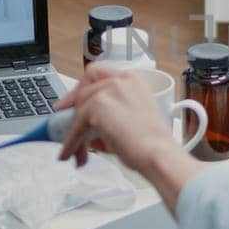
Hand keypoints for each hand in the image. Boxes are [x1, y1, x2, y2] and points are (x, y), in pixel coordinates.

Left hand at [53, 67, 202, 212]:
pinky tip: (72, 154)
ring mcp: (109, 90)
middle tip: (70, 134)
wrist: (158, 154)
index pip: (96, 74)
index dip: (79, 89)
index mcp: (132, 79)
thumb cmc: (152, 143)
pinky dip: (72, 142)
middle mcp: (121, 80)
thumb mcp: (130, 118)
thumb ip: (108, 114)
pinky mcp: (99, 106)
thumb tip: (83, 125)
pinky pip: (77, 125)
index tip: (70, 104)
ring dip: (74, 134)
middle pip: (83, 92)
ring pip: (79, 111)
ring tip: (78, 153)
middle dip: (74, 116)